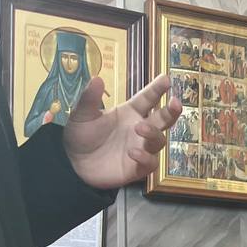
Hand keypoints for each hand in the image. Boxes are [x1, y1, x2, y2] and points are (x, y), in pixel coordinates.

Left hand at [63, 74, 181, 189]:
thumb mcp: (82, 115)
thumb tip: (96, 78)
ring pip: (159, 140)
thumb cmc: (80, 136)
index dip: (157, 89)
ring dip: (153, 133)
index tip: (166, 78)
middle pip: (163, 119)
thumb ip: (90, 98)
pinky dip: (145, 157)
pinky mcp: (138, 167)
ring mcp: (141, 148)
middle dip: (172, 111)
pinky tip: (133, 153)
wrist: (72, 164)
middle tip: (175, 103)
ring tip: (140, 128)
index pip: (148, 99)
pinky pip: (151, 162)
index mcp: (129, 113)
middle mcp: (139, 129)